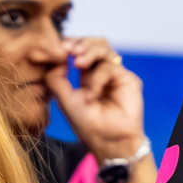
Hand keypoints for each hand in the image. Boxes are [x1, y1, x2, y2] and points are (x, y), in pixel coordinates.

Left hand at [44, 36, 146, 159]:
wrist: (108, 140)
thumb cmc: (86, 123)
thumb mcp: (64, 99)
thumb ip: (56, 77)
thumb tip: (55, 56)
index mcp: (85, 75)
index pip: (79, 50)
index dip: (70, 44)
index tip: (59, 46)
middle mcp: (101, 72)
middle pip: (93, 43)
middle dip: (81, 42)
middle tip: (69, 49)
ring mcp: (115, 73)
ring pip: (103, 48)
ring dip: (89, 51)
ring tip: (78, 62)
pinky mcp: (127, 78)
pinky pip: (109, 67)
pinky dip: (97, 79)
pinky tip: (92, 94)